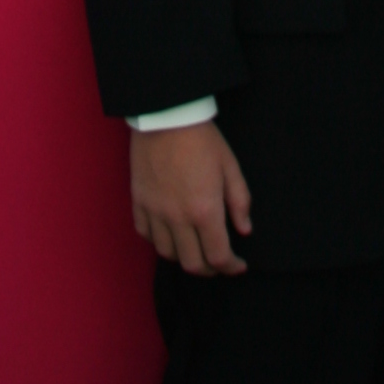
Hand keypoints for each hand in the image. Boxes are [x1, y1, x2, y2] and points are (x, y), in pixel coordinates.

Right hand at [130, 123, 253, 276]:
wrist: (166, 115)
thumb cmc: (202, 138)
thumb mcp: (230, 166)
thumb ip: (240, 201)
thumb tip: (244, 230)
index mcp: (204, 211)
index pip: (219, 257)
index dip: (231, 267)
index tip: (238, 265)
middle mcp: (178, 218)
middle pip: (192, 264)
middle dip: (210, 269)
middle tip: (219, 261)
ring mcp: (155, 212)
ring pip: (168, 254)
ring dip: (184, 257)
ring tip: (194, 248)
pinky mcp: (139, 202)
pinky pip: (145, 234)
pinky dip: (158, 240)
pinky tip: (169, 233)